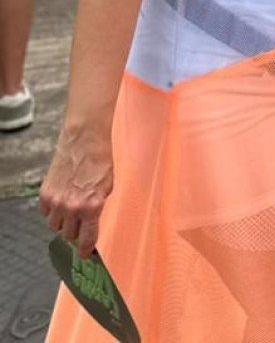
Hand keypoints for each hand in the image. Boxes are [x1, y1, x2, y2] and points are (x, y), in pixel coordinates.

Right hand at [40, 124, 114, 257]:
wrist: (84, 142)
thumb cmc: (101, 162)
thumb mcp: (107, 188)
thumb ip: (98, 208)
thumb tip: (91, 224)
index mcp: (91, 207)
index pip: (86, 239)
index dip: (85, 250)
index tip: (84, 255)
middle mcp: (71, 208)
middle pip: (68, 236)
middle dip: (75, 234)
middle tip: (80, 227)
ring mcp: (56, 202)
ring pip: (54, 227)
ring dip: (62, 224)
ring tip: (71, 212)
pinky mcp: (44, 194)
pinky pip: (45, 214)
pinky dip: (52, 212)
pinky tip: (61, 202)